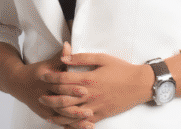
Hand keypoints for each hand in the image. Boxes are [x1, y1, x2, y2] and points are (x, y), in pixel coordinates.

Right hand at [3, 48, 87, 123]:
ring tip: (89, 122)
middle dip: (75, 108)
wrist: (18, 83)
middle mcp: (44, 96)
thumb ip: (60, 57)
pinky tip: (82, 127)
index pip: (60, 86)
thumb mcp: (47, 64)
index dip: (72, 89)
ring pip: (60, 116)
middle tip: (90, 110)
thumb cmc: (36, 72)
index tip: (85, 90)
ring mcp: (44, 108)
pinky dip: (71, 126)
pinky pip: (59, 123)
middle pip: (61, 104)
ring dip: (75, 120)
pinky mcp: (46, 115)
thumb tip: (69, 45)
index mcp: (46, 82)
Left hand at [39, 43, 153, 125]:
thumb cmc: (121, 69)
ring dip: (58, 113)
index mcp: (89, 79)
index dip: (51, 78)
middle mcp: (90, 94)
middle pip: (64, 98)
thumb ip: (81, 58)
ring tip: (48, 113)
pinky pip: (84, 122)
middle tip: (40, 97)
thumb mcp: (102, 58)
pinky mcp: (101, 114)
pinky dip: (73, 124)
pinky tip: (65, 123)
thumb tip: (65, 57)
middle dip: (50, 98)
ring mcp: (95, 106)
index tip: (42, 76)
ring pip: (72, 113)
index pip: (64, 79)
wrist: (140, 84)